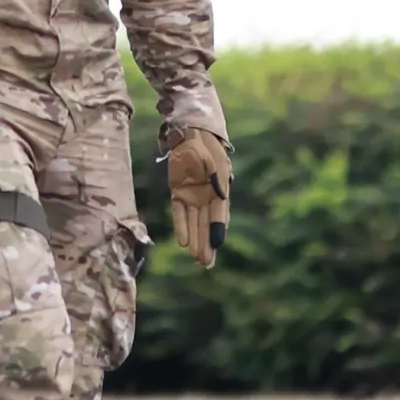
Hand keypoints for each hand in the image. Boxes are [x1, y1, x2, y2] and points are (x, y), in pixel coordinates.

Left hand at [166, 128, 232, 267]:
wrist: (190, 135)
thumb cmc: (206, 148)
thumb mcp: (213, 162)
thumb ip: (216, 179)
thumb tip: (221, 195)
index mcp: (220, 192)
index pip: (218, 216)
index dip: (217, 231)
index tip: (217, 246)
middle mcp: (207, 198)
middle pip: (206, 225)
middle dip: (206, 244)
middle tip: (206, 263)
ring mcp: (192, 197)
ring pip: (193, 223)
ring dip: (195, 240)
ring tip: (197, 259)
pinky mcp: (178, 193)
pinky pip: (179, 213)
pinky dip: (181, 226)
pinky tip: (183, 242)